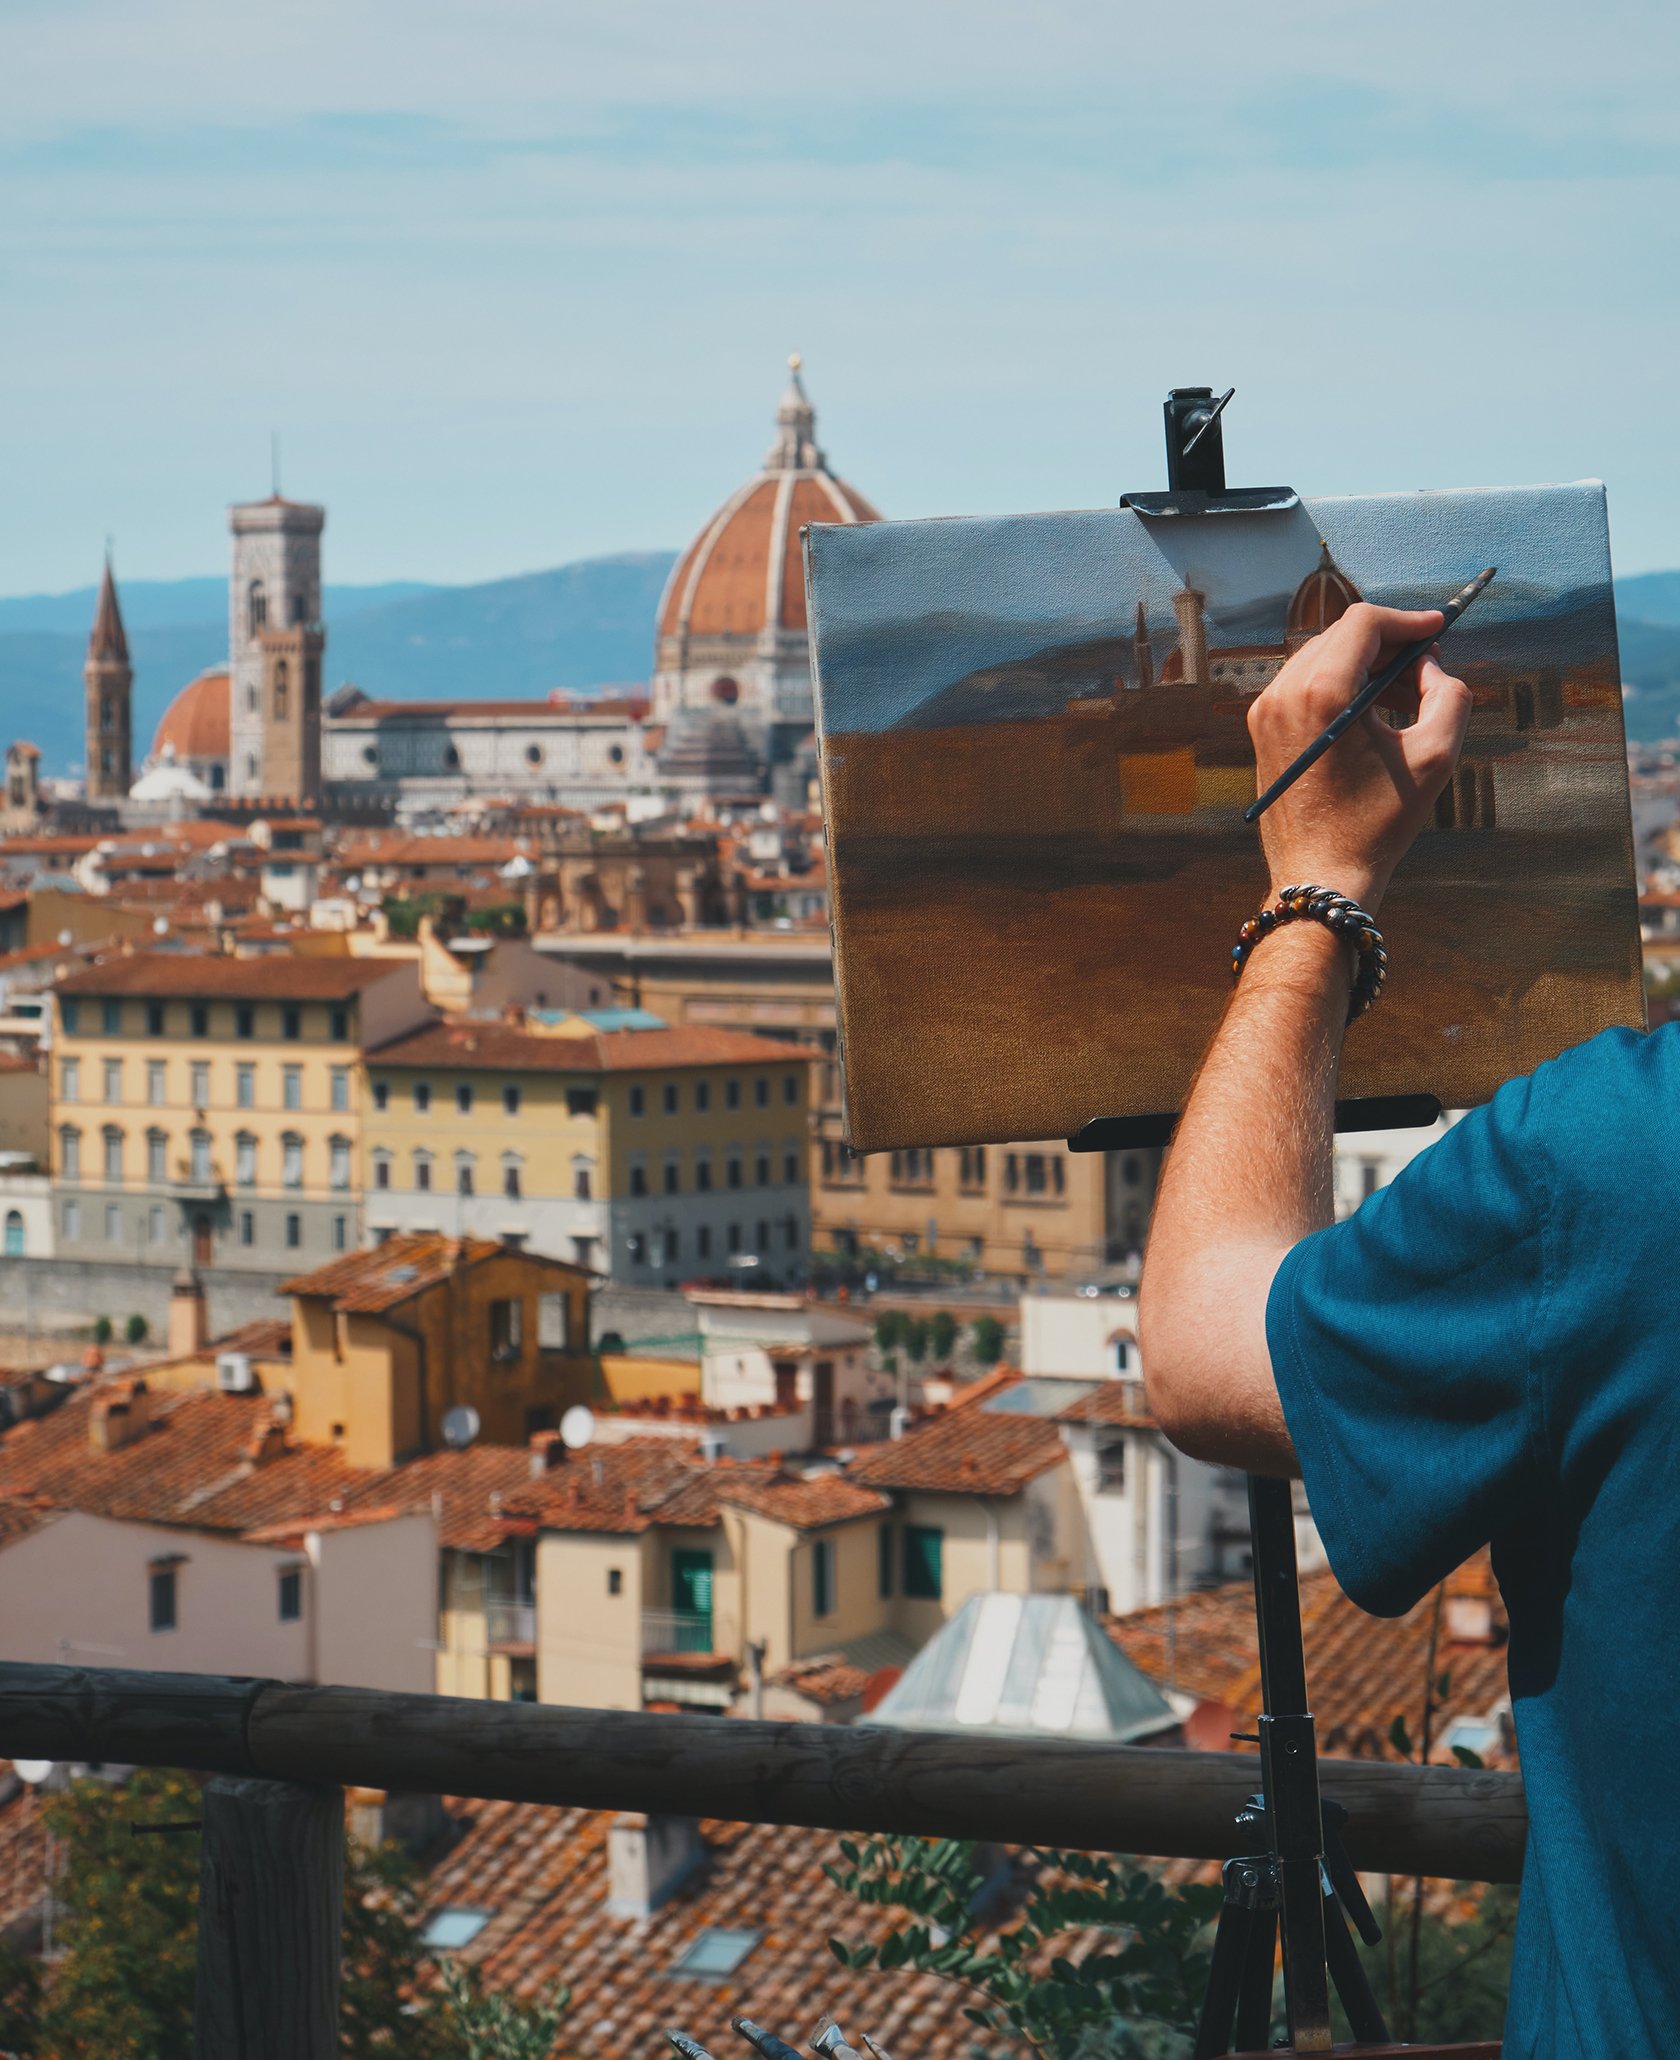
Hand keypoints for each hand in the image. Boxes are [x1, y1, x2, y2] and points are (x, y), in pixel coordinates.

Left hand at [1246, 603, 1472, 913]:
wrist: (1320, 875)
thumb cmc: (1378, 823)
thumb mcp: (1435, 756)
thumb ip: (1449, 695)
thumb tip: (1431, 665)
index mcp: (1321, 693)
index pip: (1364, 623)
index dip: (1407, 620)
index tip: (1437, 630)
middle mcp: (1284, 694)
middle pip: (1341, 636)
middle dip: (1389, 642)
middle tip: (1427, 665)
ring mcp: (1266, 712)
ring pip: (1322, 658)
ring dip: (1366, 665)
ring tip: (1405, 697)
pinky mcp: (1262, 730)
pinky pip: (1305, 686)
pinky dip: (1341, 686)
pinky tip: (1374, 715)